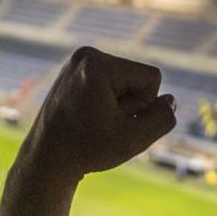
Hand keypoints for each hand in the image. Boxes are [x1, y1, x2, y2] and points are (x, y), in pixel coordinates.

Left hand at [22, 47, 177, 179]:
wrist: (45, 160)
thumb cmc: (86, 150)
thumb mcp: (133, 139)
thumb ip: (162, 118)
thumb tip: (170, 100)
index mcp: (98, 64)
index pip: (151, 78)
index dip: (144, 106)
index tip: (116, 122)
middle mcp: (85, 55)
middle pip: (137, 78)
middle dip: (130, 105)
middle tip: (102, 126)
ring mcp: (77, 62)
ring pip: (124, 82)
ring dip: (119, 106)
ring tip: (94, 123)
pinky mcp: (74, 72)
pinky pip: (109, 84)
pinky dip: (106, 103)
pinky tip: (89, 119)